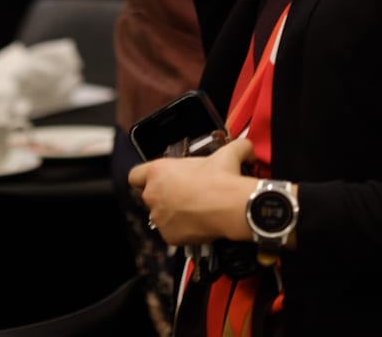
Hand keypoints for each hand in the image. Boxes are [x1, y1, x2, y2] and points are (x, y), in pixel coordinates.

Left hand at [128, 137, 257, 245]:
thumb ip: (234, 146)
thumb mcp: (228, 153)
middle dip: (166, 196)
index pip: (135, 175)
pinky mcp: (169, 236)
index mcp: (158, 171)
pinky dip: (182, 231)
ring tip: (195, 210)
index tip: (157, 180)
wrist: (232, 207)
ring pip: (162, 216)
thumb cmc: (223, 179)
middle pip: (151, 196)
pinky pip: (172, 233)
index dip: (145, 178)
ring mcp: (159, 217)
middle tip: (187, 195)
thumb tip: (246, 147)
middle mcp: (152, 194)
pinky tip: (198, 224)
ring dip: (174, 214)